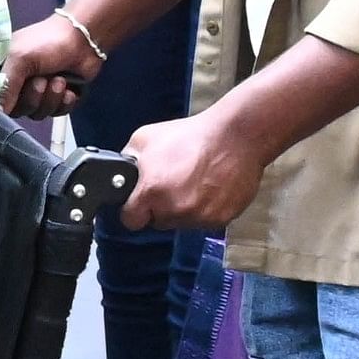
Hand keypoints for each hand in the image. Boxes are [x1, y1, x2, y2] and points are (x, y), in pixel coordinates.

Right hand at [2, 12, 101, 119]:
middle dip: (33, 98)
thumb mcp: (20, 58)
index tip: (15, 97)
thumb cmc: (50, 41)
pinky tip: (69, 90)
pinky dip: (64, 103)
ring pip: (38, 113)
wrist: (84, 39)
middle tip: (42, 80)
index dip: (6, 102)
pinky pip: (57, 114)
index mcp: (4, 71)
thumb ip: (6, 85)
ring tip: (60, 80)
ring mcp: (39, 92)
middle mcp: (19, 83)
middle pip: (19, 110)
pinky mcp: (58, 98)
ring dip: (51, 99)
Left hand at [120, 109, 265, 230]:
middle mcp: (174, 210)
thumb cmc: (192, 136)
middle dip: (160, 207)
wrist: (236, 138)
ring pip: (181, 222)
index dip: (134, 210)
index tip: (139, 203)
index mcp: (151, 192)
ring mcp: (199, 217)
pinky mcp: (220, 220)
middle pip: (158, 221)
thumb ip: (129, 161)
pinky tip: (209, 188)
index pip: (131, 220)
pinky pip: (204, 221)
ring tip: (193, 183)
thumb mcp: (146, 138)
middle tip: (172, 184)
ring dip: (183, 209)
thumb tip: (122, 174)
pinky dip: (204, 209)